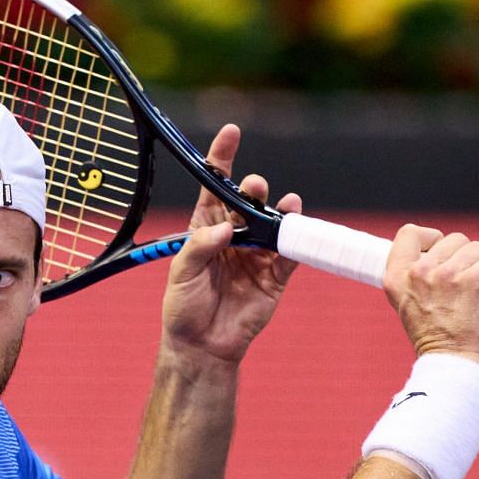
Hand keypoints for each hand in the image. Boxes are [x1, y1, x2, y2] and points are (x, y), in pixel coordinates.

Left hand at [159, 124, 302, 368]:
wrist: (202, 346)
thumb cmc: (184, 307)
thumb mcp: (181, 273)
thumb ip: (201, 246)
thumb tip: (227, 227)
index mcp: (206, 228)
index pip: (216, 186)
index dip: (223, 159)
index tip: (231, 133)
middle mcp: (234, 235)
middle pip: (248, 202)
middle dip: (253, 190)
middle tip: (254, 187)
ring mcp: (256, 254)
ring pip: (273, 224)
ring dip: (280, 210)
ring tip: (284, 203)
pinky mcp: (274, 276)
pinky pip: (290, 254)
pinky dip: (296, 241)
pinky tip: (297, 226)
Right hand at [382, 225, 478, 379]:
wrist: (460, 368)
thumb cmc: (441, 342)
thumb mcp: (413, 307)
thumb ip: (420, 279)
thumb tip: (442, 251)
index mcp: (396, 280)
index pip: (408, 234)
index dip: (430, 239)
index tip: (443, 255)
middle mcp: (419, 273)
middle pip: (453, 239)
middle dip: (467, 258)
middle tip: (470, 285)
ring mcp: (447, 274)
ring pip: (478, 248)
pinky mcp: (476, 278)